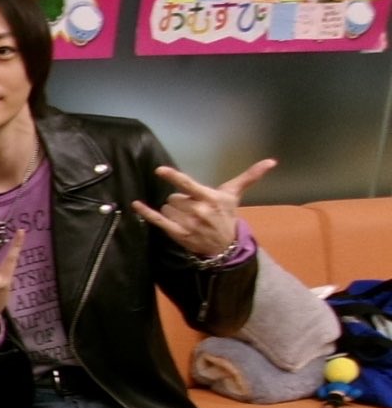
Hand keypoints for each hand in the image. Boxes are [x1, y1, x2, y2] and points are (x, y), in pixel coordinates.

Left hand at [132, 159, 273, 258]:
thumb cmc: (227, 216)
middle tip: (193, 208)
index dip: (174, 177)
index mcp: (210, 198)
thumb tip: (271, 161)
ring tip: (187, 217)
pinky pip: (158, 221)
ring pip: (167, 208)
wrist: (225, 246)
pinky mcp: (178, 234)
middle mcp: (198, 210)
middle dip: (180, 201)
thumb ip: (250, 176)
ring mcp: (187, 223)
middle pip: (174, 197)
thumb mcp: (234, 195)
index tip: (160, 170)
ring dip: (172, 210)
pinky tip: (136, 205)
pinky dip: (146, 213)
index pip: (188, 185)